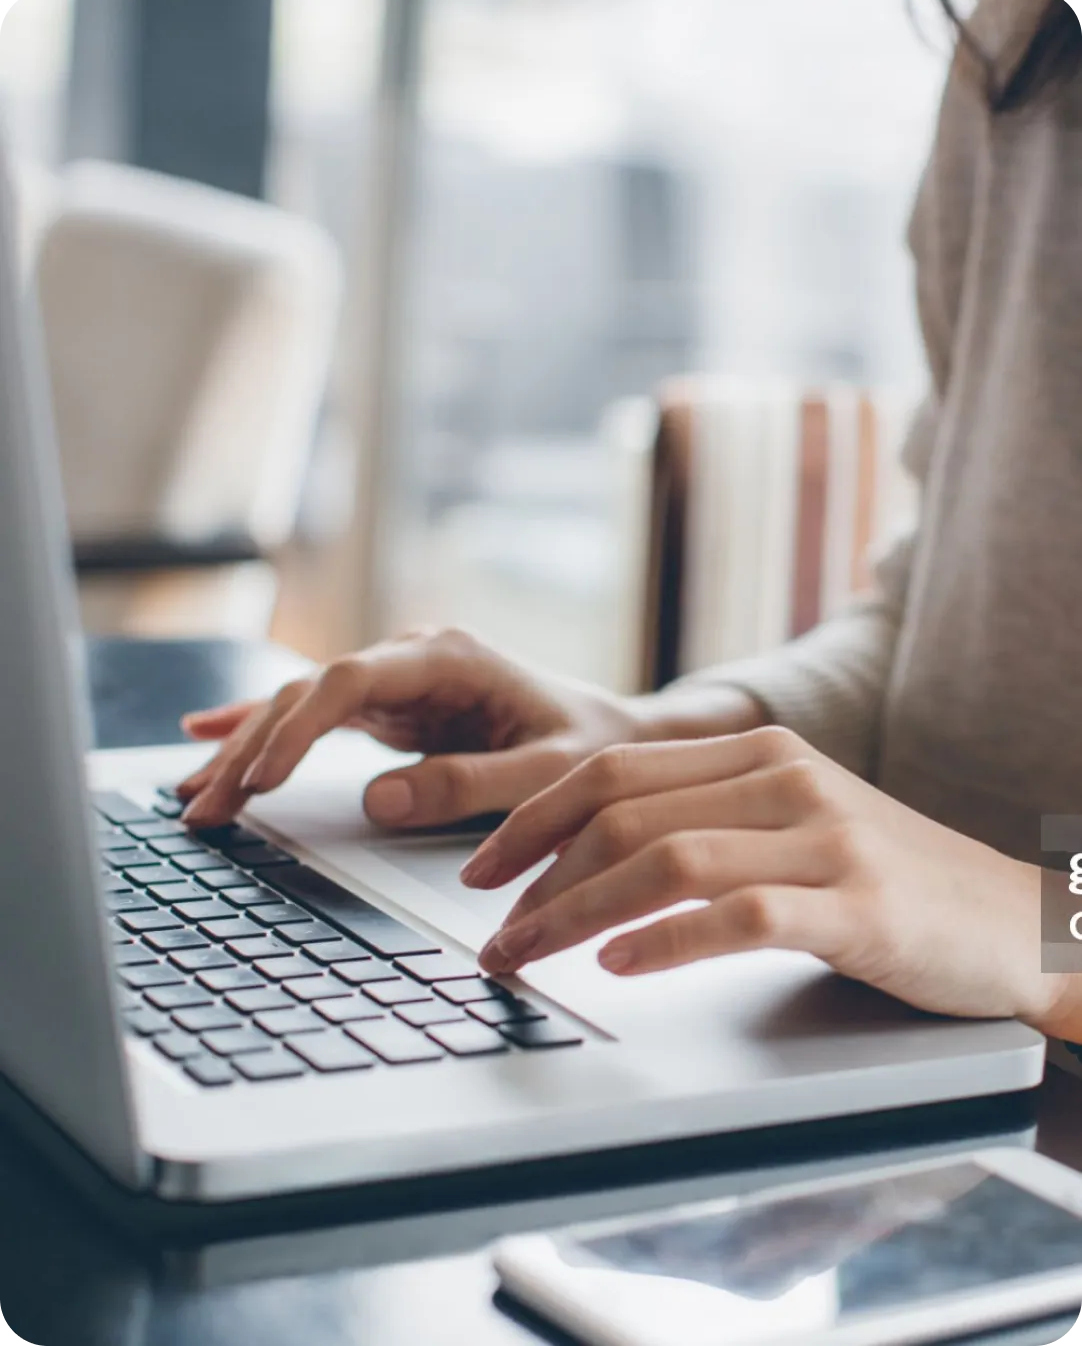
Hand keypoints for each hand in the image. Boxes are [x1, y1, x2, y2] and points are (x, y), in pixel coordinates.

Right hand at [176, 628, 662, 829]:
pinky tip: (208, 735)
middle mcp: (414, 659)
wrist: (617, 738)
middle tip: (205, 806)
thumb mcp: (546, 774)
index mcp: (449, 659)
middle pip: (309, 692)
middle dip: (252, 748)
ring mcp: (398, 681)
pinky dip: (263, 730)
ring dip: (245, 748)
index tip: (260, 777)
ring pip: (300, 705)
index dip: (298, 726)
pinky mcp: (392, 709)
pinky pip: (314, 717)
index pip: (351, 680)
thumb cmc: (591, 750)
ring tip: (194, 796)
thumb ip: (469, 785)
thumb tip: (376, 801)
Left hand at [464, 727, 1062, 1030]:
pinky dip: (667, 941)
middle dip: (536, 876)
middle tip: (492, 934)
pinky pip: (740, 915)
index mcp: (757, 752)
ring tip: (529, 956)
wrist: (1013, 919)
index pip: (613, 770)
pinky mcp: (857, 905)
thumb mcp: (791, 824)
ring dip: (577, 913)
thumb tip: (587, 858)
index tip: (481, 869)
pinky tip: (621, 965)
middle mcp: (784, 779)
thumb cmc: (885, 881)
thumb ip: (704, 821)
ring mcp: (824, 838)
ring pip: (667, 861)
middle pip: (623, 813)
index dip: (532, 819)